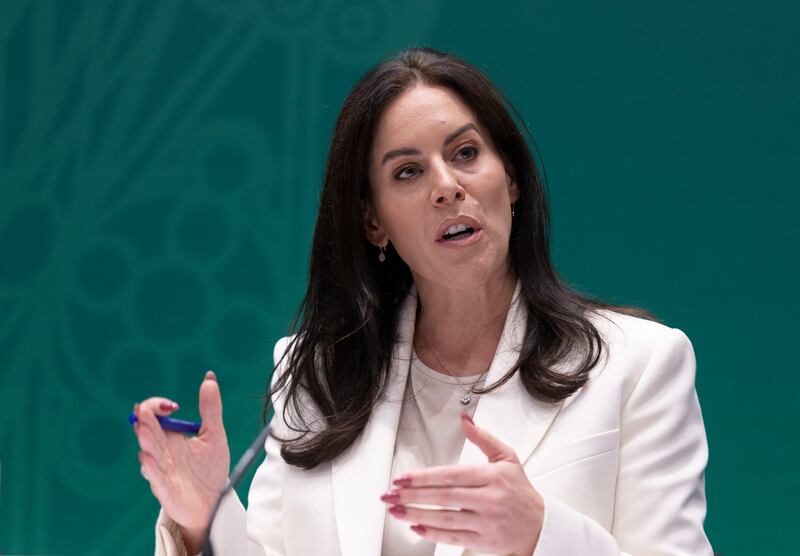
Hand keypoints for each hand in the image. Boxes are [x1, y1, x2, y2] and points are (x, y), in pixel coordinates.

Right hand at [133, 370, 230, 549]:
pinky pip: (155, 479)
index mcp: (170, 436)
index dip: (156, 406)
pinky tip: (148, 459)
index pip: (154, 415)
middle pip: (147, 431)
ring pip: (149, 453)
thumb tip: (209, 377)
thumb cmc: (210, 469)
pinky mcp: (165, 489)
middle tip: (143, 410)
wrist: (214, 502)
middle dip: (145, 421)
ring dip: (146, 441)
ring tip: (142, 428)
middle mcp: (162, 451)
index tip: (172, 405)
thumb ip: (211, 408)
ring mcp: (161, 470)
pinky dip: (151, 470)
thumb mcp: (214, 435)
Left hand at [381, 413, 543, 555]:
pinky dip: (431, 533)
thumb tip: (465, 420)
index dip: (424, 477)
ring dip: (415, 514)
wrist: (539, 526)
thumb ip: (483, 438)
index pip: (451, 475)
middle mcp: (488, 500)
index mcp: (491, 477)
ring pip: (444, 519)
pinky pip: (452, 538)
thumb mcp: (507, 458)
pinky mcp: (483, 541)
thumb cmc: (520, 491)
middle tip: (390, 494)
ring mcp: (485, 523)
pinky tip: (415, 527)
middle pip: (444, 497)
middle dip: (412, 495)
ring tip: (395, 510)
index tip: (403, 478)